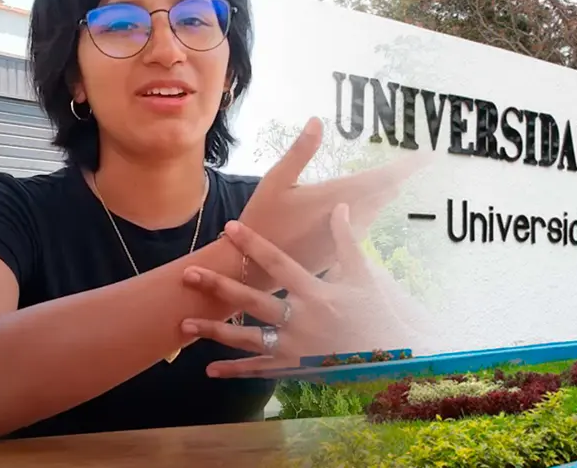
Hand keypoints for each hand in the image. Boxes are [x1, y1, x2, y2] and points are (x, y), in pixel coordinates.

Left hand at [180, 203, 412, 377]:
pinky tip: (209, 369)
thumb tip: (340, 206)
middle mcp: (302, 321)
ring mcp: (296, 348)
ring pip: (248, 338)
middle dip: (219, 286)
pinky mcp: (295, 368)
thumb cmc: (379, 314)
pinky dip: (235, 370)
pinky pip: (261, 369)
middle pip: (252, 302)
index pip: (279, 264)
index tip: (230, 227)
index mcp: (317, 294)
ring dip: (215, 331)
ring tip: (184, 323)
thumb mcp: (365, 276)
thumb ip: (348, 242)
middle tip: (189, 273)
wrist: (392, 361)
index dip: (254, 244)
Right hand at [238, 117, 423, 289]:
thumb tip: (318, 120)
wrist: (254, 269)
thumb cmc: (261, 220)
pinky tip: (365, 204)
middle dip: (398, 176)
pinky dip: (369, 210)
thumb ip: (300, 151)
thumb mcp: (275, 181)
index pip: (381, 178)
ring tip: (395, 178)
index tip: (429, 154)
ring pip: (376, 209)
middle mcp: (347, 218)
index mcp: (335, 197)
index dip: (406, 166)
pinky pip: (364, 225)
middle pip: (384, 193)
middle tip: (419, 160)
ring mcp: (346, 237)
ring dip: (384, 193)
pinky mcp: (340, 251)